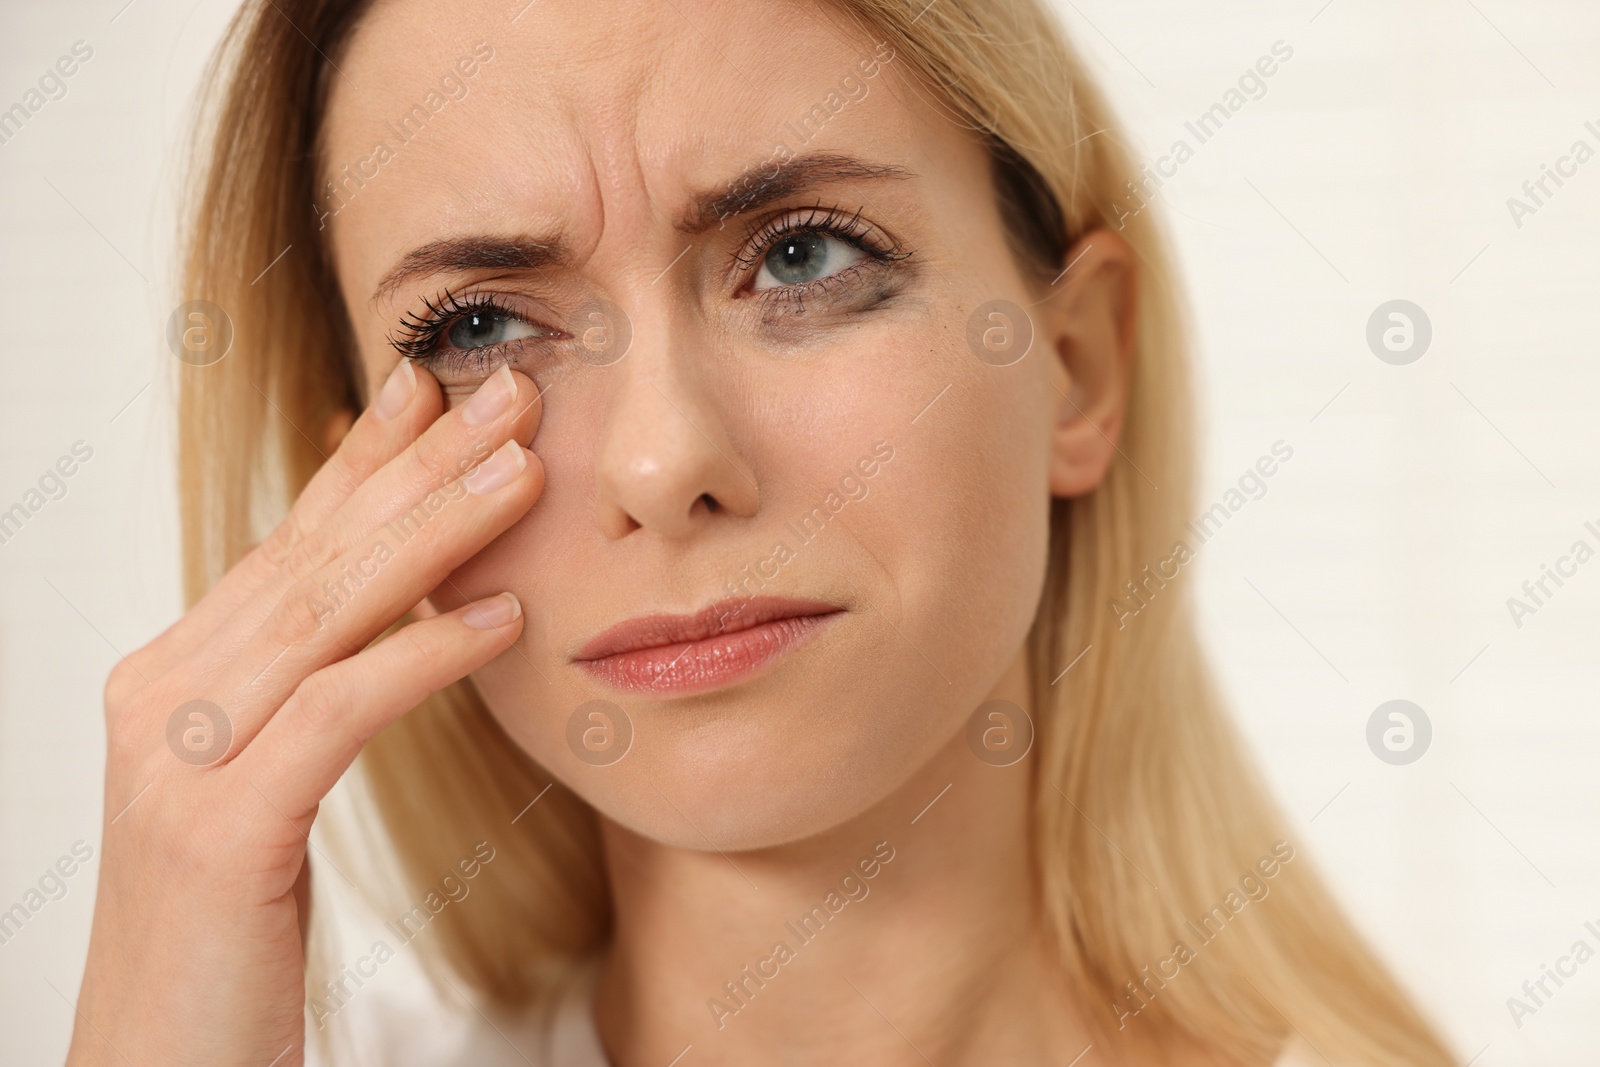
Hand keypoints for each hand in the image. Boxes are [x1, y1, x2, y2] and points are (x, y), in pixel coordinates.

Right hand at [66, 362, 542, 1066]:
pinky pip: (339, 712)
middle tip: (512, 394)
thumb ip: (308, 696)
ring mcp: (179, 759)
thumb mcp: (263, 791)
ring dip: (436, 533)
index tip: (434, 385)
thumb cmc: (224, 938)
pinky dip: (423, 657)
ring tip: (525, 471)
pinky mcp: (219, 829)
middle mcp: (162, 697)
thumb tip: (408, 610)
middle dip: (418, 465)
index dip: (365, 459)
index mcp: (175, 679)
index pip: (288, 545)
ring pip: (327, 613)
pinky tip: (501, 622)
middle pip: (313, 556)